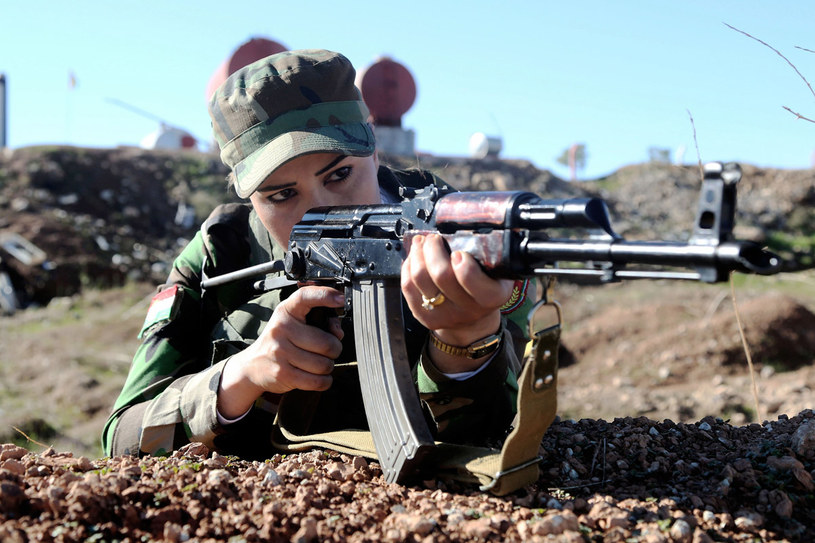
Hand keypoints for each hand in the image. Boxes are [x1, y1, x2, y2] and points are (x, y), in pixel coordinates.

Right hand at [217, 285, 344, 418]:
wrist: (252, 366)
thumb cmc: (280, 342)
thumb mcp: (293, 324)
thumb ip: (318, 322)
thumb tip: (338, 332)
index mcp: (286, 312)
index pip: (305, 297)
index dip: (325, 295)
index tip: (340, 299)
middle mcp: (281, 329)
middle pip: (326, 343)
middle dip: (335, 349)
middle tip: (328, 351)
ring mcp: (280, 352)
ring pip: (324, 364)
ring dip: (328, 366)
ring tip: (319, 363)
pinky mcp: (282, 374)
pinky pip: (317, 381)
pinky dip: (324, 381)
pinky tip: (319, 377)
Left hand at [401, 234, 513, 372]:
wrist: (474, 319)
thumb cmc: (485, 285)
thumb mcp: (496, 271)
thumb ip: (486, 255)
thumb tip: (462, 231)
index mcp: (492, 296)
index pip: (473, 281)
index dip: (462, 265)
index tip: (458, 252)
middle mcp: (470, 309)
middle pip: (441, 275)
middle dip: (433, 248)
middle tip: (434, 238)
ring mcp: (447, 316)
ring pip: (420, 279)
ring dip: (417, 254)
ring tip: (421, 243)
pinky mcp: (426, 318)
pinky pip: (408, 288)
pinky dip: (408, 267)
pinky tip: (414, 258)